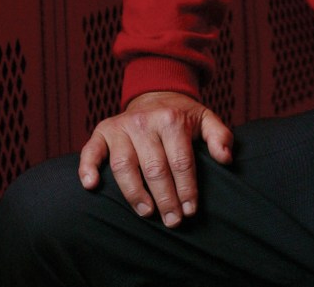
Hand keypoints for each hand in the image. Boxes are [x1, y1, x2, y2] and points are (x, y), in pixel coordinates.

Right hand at [78, 91, 232, 226]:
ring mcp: (122, 126)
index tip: (191, 210)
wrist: (156, 92)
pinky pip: (91, 150)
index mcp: (172, 119)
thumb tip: (226, 158)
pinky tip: (91, 186)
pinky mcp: (103, 131)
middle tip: (172, 221)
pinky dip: (87, 168)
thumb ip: (220, 136)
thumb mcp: (206, 118)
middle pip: (154, 168)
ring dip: (134, 193)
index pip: (181, 161)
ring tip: (147, 213)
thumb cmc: (182, 115)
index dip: (187, 189)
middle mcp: (145, 121)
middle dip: (165, 198)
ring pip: (124, 166)